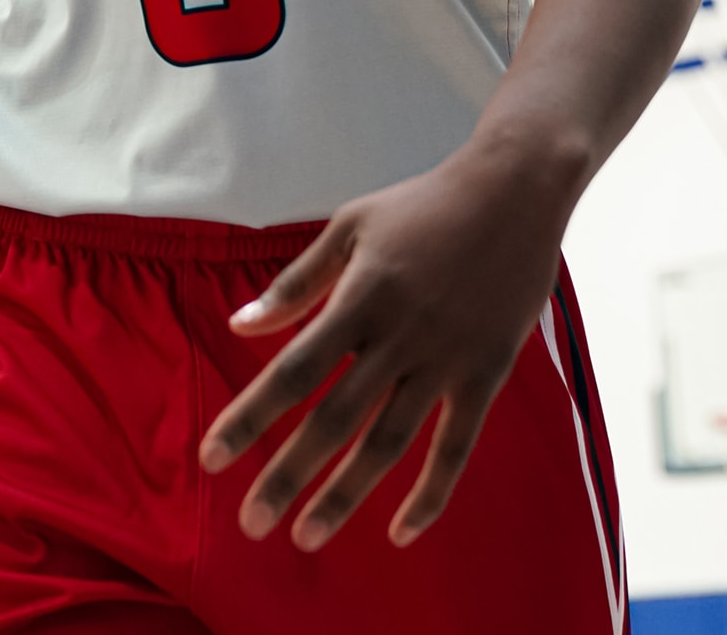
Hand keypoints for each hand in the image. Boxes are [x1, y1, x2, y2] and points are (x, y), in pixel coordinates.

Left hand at [199, 148, 565, 550]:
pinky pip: (455, 446)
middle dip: (288, 475)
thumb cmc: (422, 204)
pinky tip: (400, 531)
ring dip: (346, 495)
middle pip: (334, 419)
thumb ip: (297, 281)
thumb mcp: (351, 225)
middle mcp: (398, 335)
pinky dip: (430, 493)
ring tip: (306, 536)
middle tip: (252, 524)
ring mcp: (444, 358)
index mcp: (359, 296)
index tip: (212, 458)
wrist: (514, 191)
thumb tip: (238, 324)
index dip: (250, 417)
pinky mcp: (486, 373)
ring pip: (388, 443)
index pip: (293, 370)